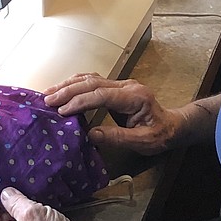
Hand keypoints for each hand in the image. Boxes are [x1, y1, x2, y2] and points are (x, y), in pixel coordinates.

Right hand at [44, 73, 185, 161]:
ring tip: (48, 93)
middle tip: (47, 100)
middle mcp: (126, 86)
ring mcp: (121, 84)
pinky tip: (62, 89)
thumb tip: (91, 134)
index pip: (102, 94)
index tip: (62, 110)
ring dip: (68, 85)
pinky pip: (93, 81)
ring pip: (91, 78)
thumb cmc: (160, 135)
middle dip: (68, 90)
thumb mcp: (143, 141)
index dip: (80, 101)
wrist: (172, 125)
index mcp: (134, 97)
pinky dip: (76, 84)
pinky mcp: (115, 88)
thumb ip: (118, 137)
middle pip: (92, 82)